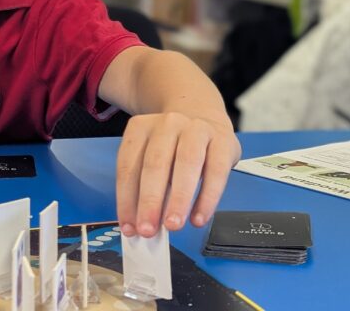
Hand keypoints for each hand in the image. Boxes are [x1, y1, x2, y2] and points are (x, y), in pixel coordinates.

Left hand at [115, 112, 240, 237]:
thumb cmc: (174, 148)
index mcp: (141, 128)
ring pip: (186, 163)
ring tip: (173, 225)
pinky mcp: (223, 141)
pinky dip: (207, 198)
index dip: (126, 200)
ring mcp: (197, 129)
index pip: (128, 166)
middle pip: (155, 163)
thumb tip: (141, 224)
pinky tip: (198, 218)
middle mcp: (168, 124)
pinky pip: (216, 171)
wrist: (205, 120)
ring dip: (178, 199)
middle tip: (148, 230)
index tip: (130, 227)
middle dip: (150, 201)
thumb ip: (145, 189)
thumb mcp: (153, 161)